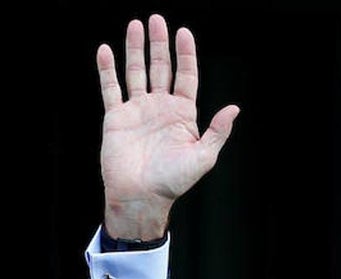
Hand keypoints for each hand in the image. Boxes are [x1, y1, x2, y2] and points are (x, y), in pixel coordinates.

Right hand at [96, 13, 239, 239]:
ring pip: (136, 72)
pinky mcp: (116, 118)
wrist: (140, 197)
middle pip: (161, 67)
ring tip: (135, 25)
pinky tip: (106, 51)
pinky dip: (107, 70)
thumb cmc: (172, 182)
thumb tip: (234, 108)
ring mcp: (137, 111)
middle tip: (156, 19)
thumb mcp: (203, 157)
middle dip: (159, 43)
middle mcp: (159, 108)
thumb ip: (217, 131)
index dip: (185, 54)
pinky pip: (110, 89)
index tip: (183, 32)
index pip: (186, 76)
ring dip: (135, 49)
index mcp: (182, 114)